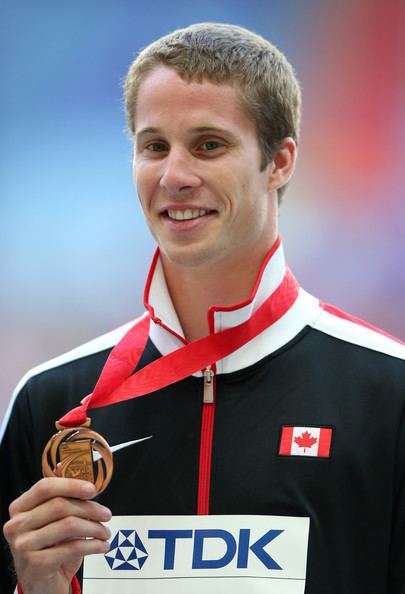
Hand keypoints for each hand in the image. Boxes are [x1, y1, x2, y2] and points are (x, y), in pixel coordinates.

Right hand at [3, 477, 111, 593]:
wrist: (42, 583)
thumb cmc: (50, 547)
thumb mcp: (54, 519)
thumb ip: (59, 494)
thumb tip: (64, 465)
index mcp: (20, 507)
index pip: (45, 486)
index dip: (71, 485)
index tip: (92, 489)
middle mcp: (16, 525)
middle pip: (60, 505)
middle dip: (90, 508)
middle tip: (106, 514)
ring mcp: (23, 545)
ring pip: (69, 526)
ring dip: (95, 528)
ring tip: (105, 532)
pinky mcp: (35, 564)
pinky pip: (72, 548)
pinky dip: (93, 546)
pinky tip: (101, 546)